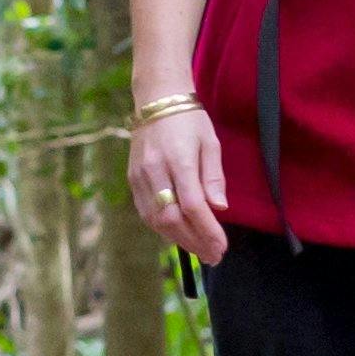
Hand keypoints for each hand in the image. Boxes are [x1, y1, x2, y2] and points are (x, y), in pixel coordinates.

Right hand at [126, 99, 228, 266]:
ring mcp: (140, 176)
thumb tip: (219, 209)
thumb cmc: (190, 121)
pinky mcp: (132, 179)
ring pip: (157, 220)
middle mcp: (155, 171)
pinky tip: (179, 235)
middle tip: (213, 256)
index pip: (193, 206)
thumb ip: (214, 178)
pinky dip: (163, 228)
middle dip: (194, 242)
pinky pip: (146, 212)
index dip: (207, 231)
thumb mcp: (211, 143)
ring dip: (179, 240)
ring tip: (200, 250)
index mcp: (179, 160)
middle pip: (172, 219)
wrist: (157, 100)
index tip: (222, 247)